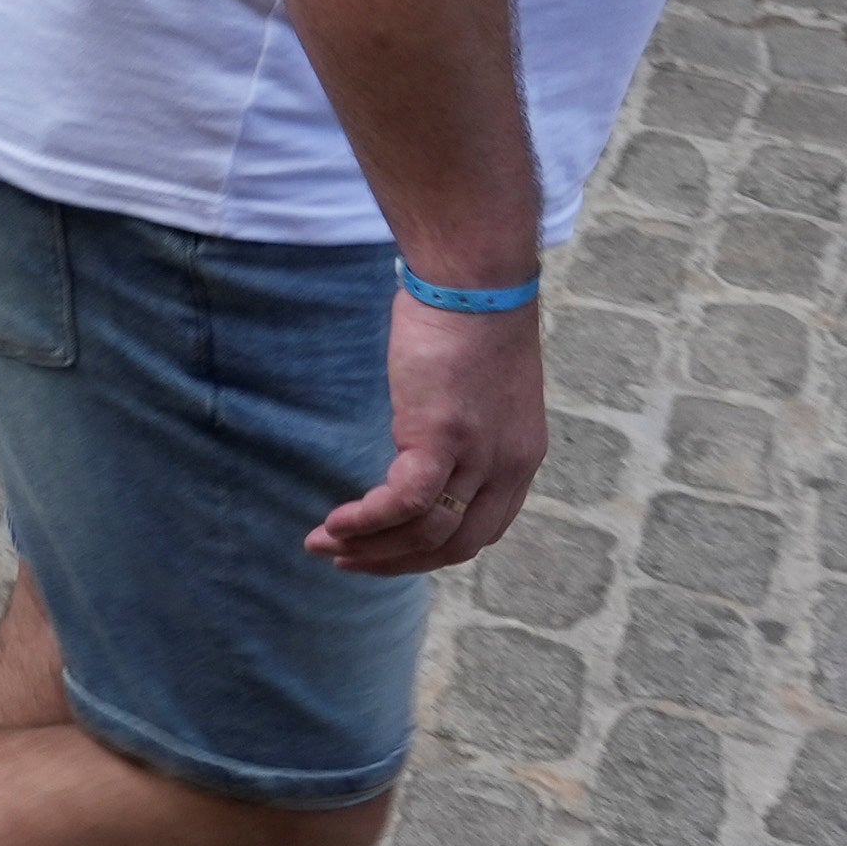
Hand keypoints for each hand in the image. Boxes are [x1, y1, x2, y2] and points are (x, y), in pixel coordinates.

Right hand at [309, 290, 546, 573]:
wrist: (473, 282)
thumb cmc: (467, 318)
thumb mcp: (476, 388)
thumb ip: (460, 426)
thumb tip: (420, 440)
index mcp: (520, 458)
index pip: (480, 530)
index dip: (431, 551)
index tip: (388, 551)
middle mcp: (507, 467)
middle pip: (454, 544)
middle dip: (396, 563)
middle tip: (347, 562)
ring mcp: (478, 456)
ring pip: (427, 532)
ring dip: (372, 549)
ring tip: (326, 546)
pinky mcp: (442, 437)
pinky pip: (403, 502)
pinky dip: (367, 521)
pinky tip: (336, 523)